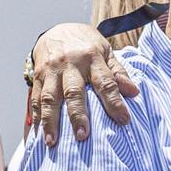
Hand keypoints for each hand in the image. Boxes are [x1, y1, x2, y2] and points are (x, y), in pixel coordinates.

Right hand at [27, 22, 139, 145]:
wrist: (57, 29)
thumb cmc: (86, 45)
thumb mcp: (105, 51)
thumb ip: (118, 72)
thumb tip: (134, 93)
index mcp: (92, 58)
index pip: (105, 82)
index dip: (115, 101)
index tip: (123, 120)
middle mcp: (70, 64)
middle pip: (74, 91)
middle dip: (77, 114)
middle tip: (82, 136)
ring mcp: (51, 70)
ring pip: (50, 97)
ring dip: (50, 121)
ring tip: (52, 142)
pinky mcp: (38, 76)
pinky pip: (36, 98)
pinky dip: (37, 117)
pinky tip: (38, 134)